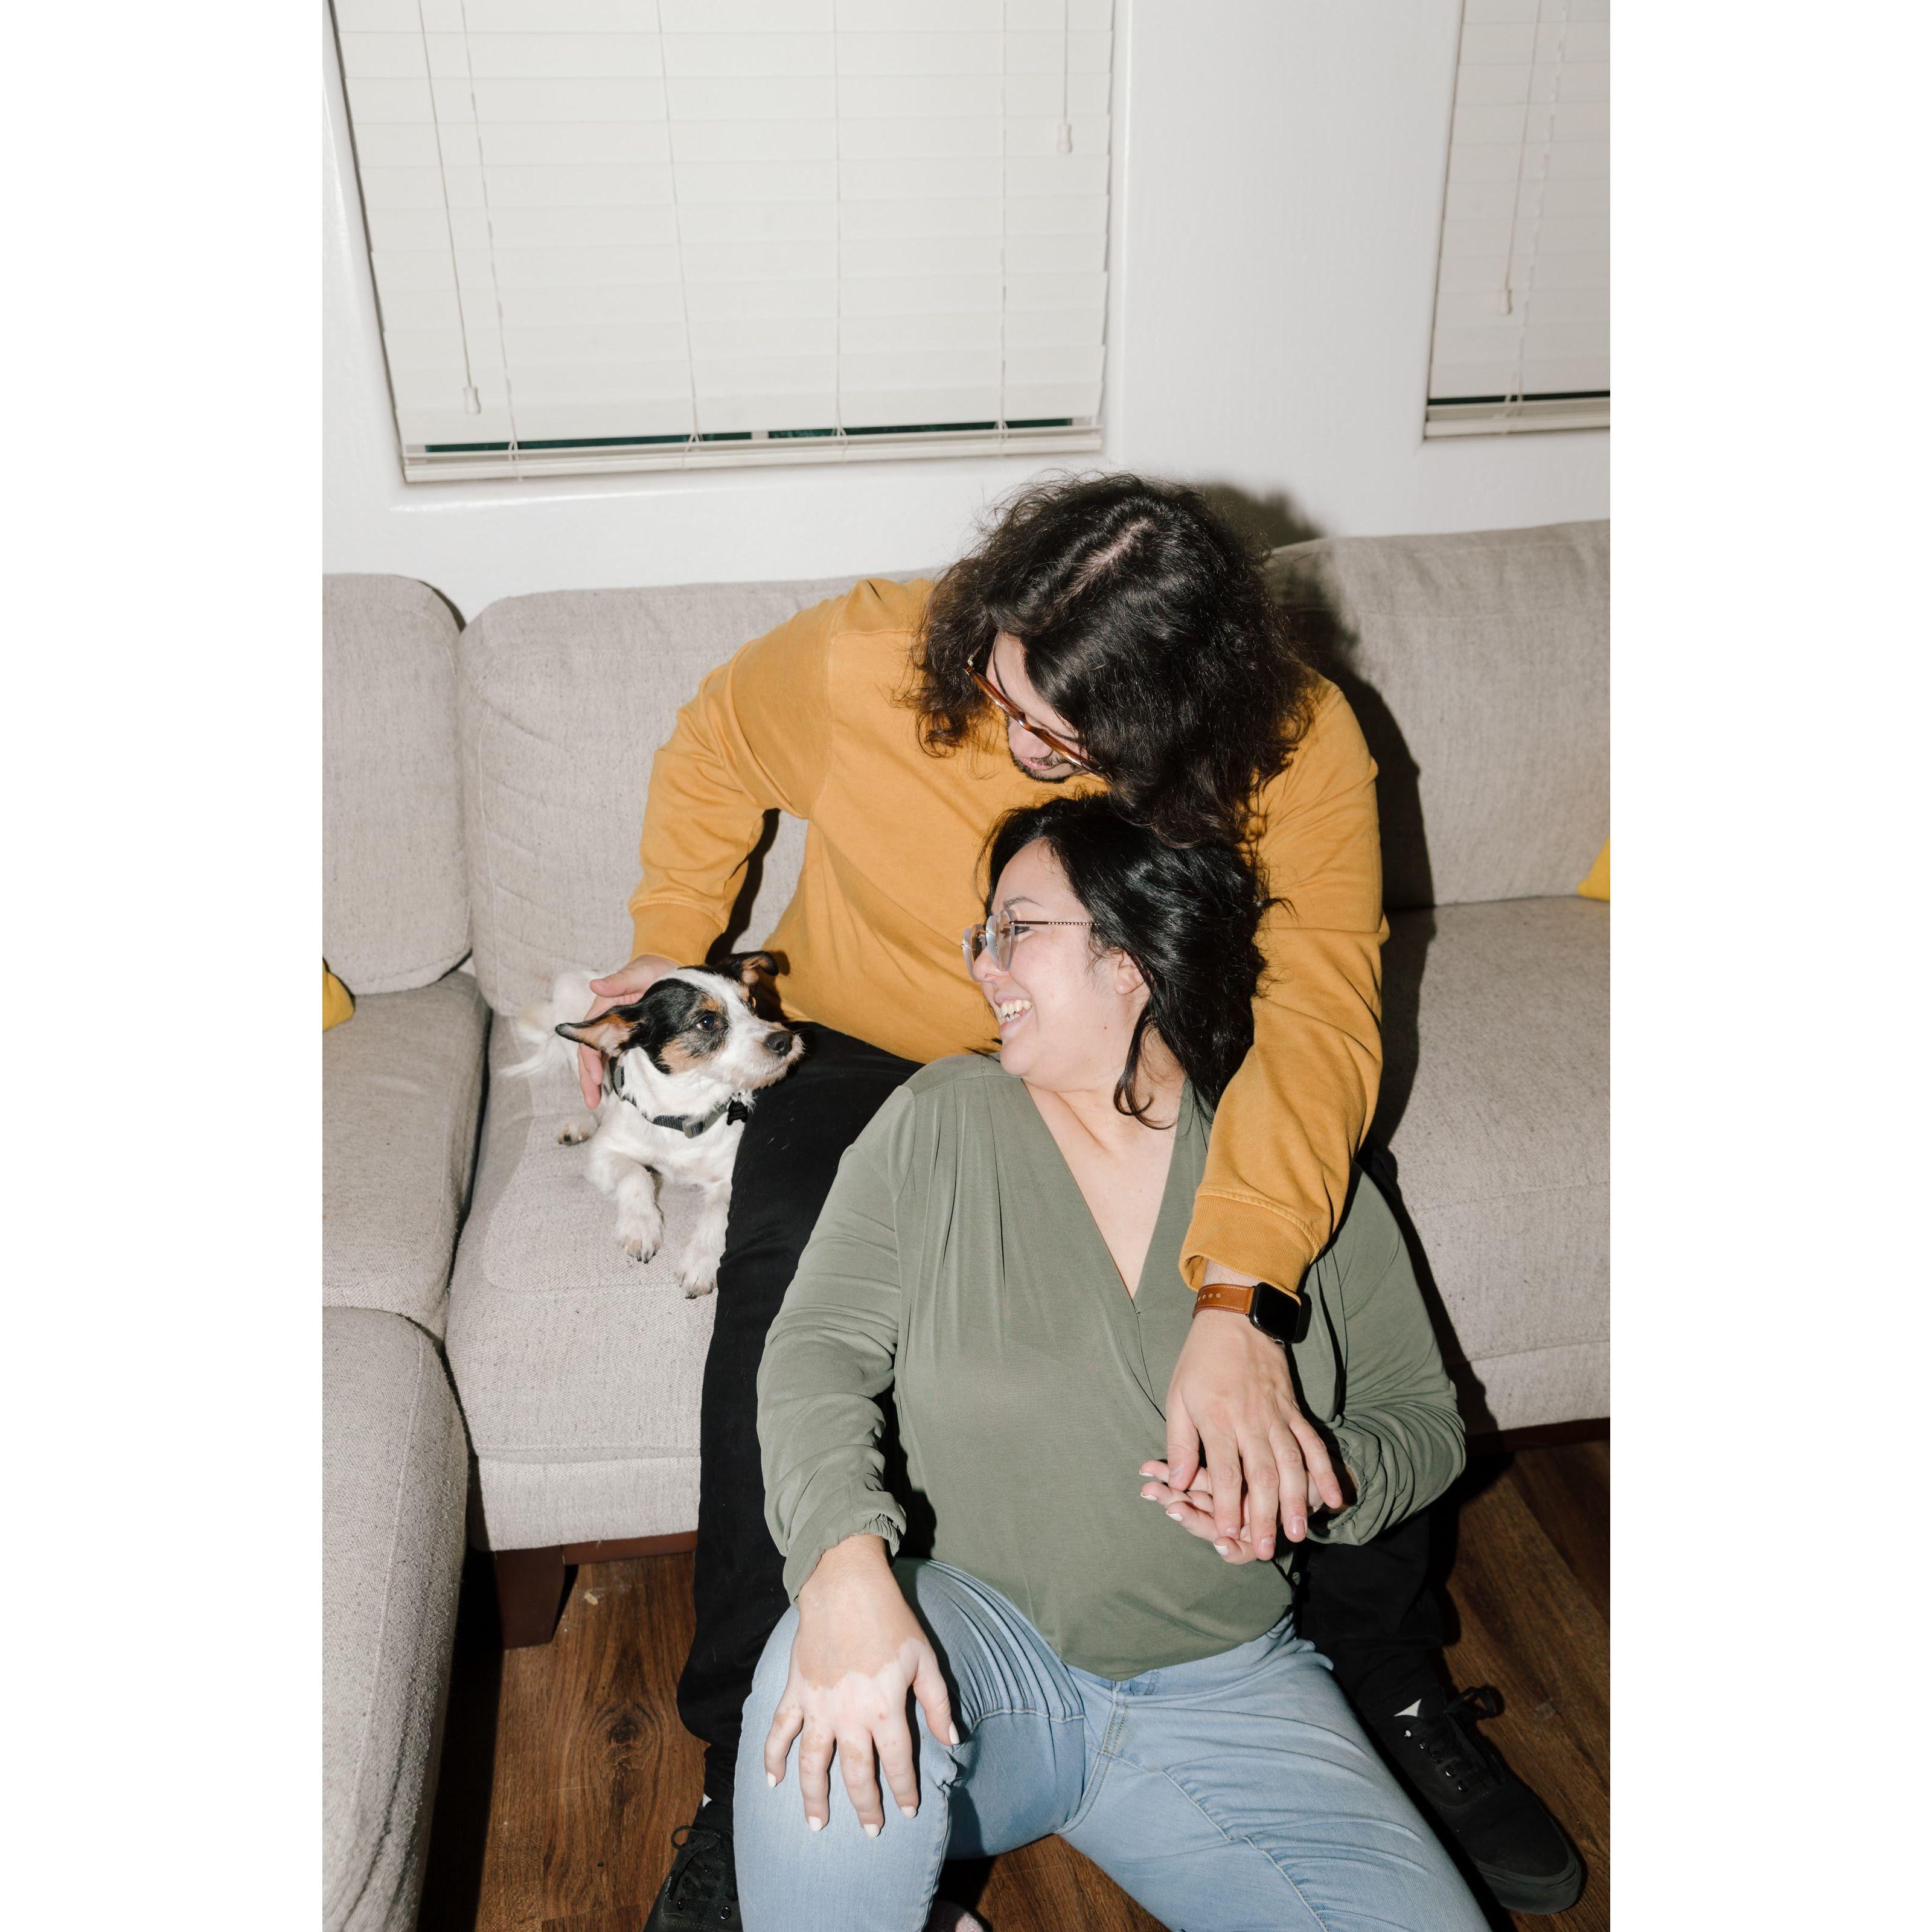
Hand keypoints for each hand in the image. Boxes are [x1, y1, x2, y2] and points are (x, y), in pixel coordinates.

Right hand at [575, 954, 678, 1106]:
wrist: (671, 968)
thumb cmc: (654, 968)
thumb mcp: (638, 973)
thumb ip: (619, 981)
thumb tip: (596, 985)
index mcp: (604, 1008)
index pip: (590, 1039)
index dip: (590, 1060)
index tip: (595, 1078)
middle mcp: (608, 1022)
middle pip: (592, 1053)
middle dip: (589, 1078)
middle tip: (592, 1102)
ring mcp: (619, 1030)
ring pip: (603, 1057)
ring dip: (597, 1079)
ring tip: (598, 1102)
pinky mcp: (632, 1035)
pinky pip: (618, 1055)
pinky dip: (613, 1072)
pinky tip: (615, 1088)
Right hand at [763, 1537, 955, 1835]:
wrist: (845, 1585)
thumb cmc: (891, 1618)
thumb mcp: (925, 1658)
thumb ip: (938, 1703)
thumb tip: (951, 1740)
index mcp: (885, 1708)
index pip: (897, 1763)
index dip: (904, 1791)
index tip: (909, 1810)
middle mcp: (850, 1715)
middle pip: (856, 1774)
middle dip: (865, 1806)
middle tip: (871, 1832)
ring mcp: (818, 1706)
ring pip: (812, 1764)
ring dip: (814, 1797)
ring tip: (817, 1825)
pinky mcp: (796, 1691)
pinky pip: (779, 1730)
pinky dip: (772, 1756)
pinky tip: (772, 1780)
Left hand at [1164, 1281, 1343, 1558]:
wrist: (1235, 1318)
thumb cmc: (1200, 1362)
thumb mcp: (1177, 1398)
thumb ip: (1180, 1442)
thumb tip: (1177, 1481)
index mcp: (1217, 1417)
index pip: (1225, 1470)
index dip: (1227, 1505)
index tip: (1227, 1535)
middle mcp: (1251, 1419)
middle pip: (1262, 1473)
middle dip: (1264, 1514)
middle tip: (1264, 1549)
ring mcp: (1277, 1415)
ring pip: (1291, 1463)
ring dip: (1296, 1500)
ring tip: (1297, 1532)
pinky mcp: (1293, 1411)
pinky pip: (1313, 1443)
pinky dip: (1324, 1471)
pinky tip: (1332, 1497)